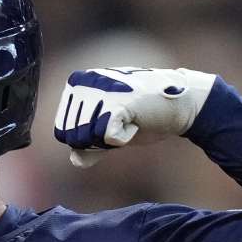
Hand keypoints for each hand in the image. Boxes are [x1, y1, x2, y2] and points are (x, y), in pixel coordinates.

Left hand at [52, 67, 215, 166]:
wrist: (178, 105)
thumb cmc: (142, 115)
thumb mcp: (109, 131)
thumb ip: (90, 146)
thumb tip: (75, 159)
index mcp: (76, 84)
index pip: (63, 133)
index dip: (87, 140)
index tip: (109, 123)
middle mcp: (85, 82)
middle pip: (75, 137)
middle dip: (98, 140)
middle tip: (120, 121)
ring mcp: (101, 90)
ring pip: (89, 138)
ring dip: (111, 138)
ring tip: (128, 118)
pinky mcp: (118, 102)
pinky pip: (108, 138)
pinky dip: (124, 138)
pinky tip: (136, 121)